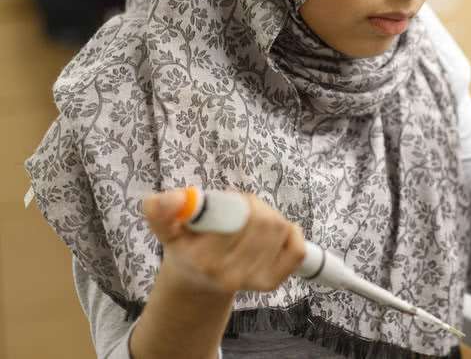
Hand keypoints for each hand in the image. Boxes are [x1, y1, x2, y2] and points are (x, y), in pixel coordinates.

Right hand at [143, 190, 304, 293]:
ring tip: (250, 220)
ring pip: (279, 228)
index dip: (234, 204)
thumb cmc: (187, 245)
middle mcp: (229, 275)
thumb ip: (161, 211)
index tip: (224, 205)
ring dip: (269, 215)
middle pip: (262, 221)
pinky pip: (296, 249)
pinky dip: (291, 233)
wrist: (199, 279)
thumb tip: (161, 200)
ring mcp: (252, 281)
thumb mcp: (167, 227)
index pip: (237, 218)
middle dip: (252, 206)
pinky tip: (274, 232)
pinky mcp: (272, 282)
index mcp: (203, 259)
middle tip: (239, 208)